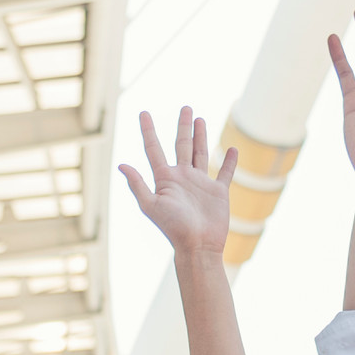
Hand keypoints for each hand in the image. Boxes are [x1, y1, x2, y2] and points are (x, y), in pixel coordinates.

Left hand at [120, 107, 235, 259]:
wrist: (198, 246)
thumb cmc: (173, 228)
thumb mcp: (151, 205)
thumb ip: (138, 184)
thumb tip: (121, 164)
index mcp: (165, 179)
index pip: (154, 148)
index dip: (148, 130)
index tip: (143, 112)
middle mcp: (182, 178)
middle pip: (181, 145)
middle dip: (183, 126)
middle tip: (186, 108)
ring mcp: (201, 184)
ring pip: (201, 153)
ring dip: (201, 136)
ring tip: (200, 119)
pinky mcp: (218, 192)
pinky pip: (224, 173)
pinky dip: (229, 162)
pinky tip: (232, 149)